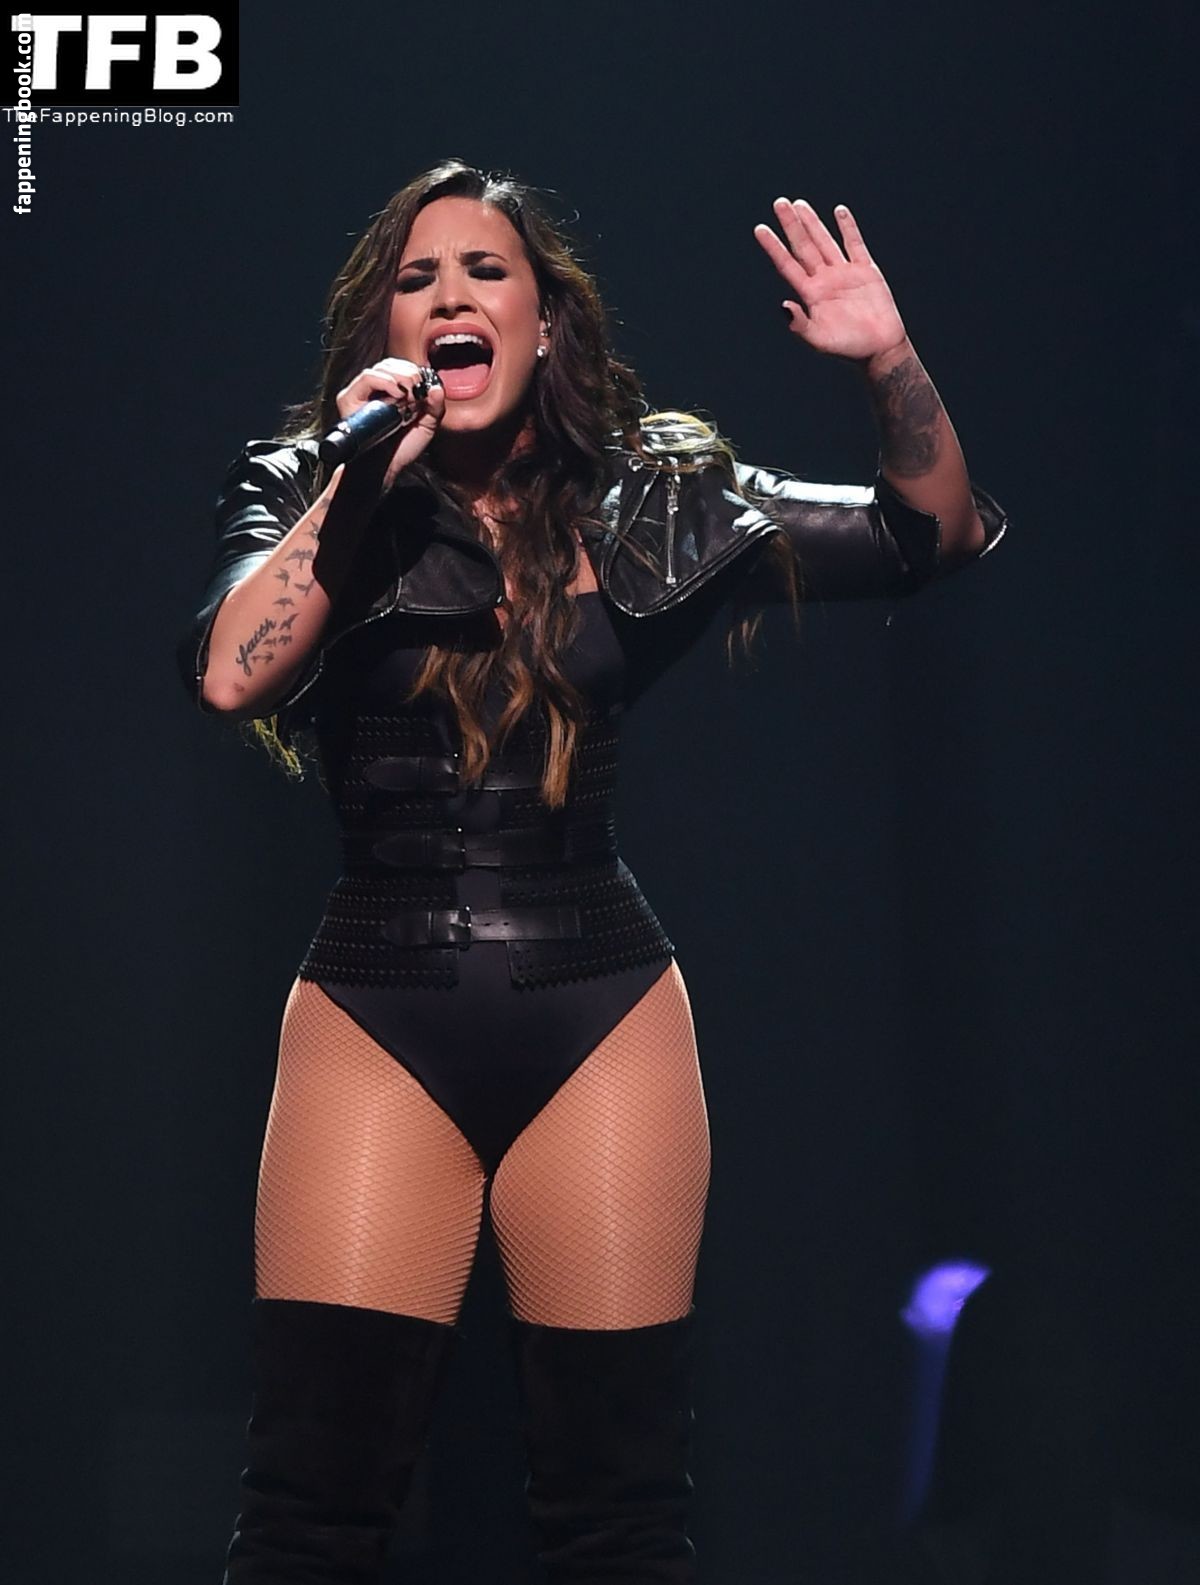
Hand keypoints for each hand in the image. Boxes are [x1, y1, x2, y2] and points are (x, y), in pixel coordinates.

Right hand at [334, 358, 445, 488]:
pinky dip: (385, 381)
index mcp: (391, 392)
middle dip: (408, 372)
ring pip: (380, 368)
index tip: (424, 384)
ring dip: (400, 376)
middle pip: (390, 364)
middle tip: (418, 387)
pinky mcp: (349, 398)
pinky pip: (367, 378)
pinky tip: (397, 394)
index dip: (413, 370)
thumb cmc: (402, 449)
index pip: (400, 367)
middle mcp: (374, 389)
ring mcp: (360, 392)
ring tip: (409, 394)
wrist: (384, 468)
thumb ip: (435, 407)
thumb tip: (437, 388)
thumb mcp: (426, 426)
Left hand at [753, 198, 906, 363]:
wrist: (879, 350)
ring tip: (799, 204)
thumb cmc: (848, 349)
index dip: (774, 247)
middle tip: (779, 203)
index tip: (760, 229)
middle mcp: (824, 280)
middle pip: (803, 247)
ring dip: (812, 222)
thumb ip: (800, 325)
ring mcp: (844, 273)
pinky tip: (839, 211)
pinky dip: (847, 228)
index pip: (787, 265)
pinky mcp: (865, 271)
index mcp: (810, 294)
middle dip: (791, 225)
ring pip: (824, 241)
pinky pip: (854, 244)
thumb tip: (784, 306)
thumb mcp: (819, 341)